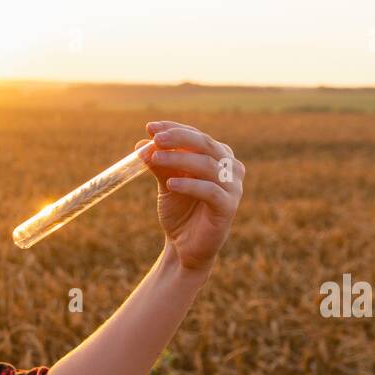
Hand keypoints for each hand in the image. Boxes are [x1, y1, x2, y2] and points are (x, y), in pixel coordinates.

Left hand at [134, 121, 244, 273]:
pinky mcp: (229, 207)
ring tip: (155, 159)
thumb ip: (159, 164)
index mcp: (218, 156)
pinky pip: (210, 191)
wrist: (185, 246)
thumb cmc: (179, 211)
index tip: (150, 127)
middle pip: (205, 145)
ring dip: (179, 159)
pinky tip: (170, 184)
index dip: (174, 129)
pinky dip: (189, 185)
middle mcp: (230, 167)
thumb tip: (141, 144)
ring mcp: (233, 187)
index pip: (196, 135)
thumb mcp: (167, 183)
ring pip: (206, 165)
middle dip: (178, 139)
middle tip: (155, 139)